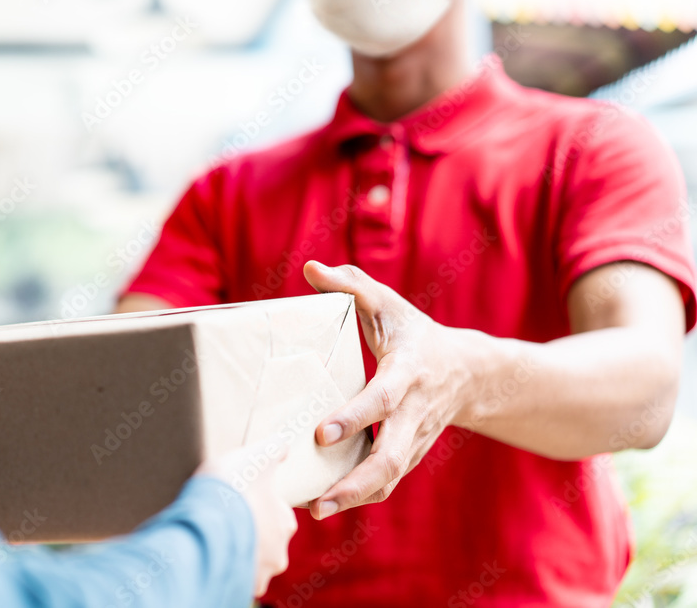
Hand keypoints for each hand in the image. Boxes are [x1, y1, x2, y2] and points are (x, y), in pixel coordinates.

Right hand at [197, 439, 297, 596]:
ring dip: (233, 550)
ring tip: (213, 536)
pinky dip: (221, 566)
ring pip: (248, 562)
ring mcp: (257, 573)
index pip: (276, 514)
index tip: (238, 498)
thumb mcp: (256, 456)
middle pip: (264, 541)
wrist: (204, 522)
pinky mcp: (235, 586)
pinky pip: (230, 576)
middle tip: (224, 517)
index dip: (256, 504)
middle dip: (247, 532)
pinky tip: (208, 552)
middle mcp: (277, 553)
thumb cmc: (233, 486)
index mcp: (284, 523)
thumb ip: (274, 450)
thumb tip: (283, 446)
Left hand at [303, 261, 475, 519]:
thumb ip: (351, 285)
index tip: (321, 433)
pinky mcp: (408, 455)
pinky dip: (358, 498)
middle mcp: (414, 413)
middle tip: (318, 499)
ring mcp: (414, 439)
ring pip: (389, 478)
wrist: (469, 373)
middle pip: (391, 457)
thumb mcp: (388, 304)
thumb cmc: (414, 334)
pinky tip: (322, 504)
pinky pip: (385, 483)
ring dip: (353, 498)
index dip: (355, 418)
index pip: (382, 399)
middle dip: (355, 481)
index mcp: (408, 373)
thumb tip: (310, 269)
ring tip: (314, 511)